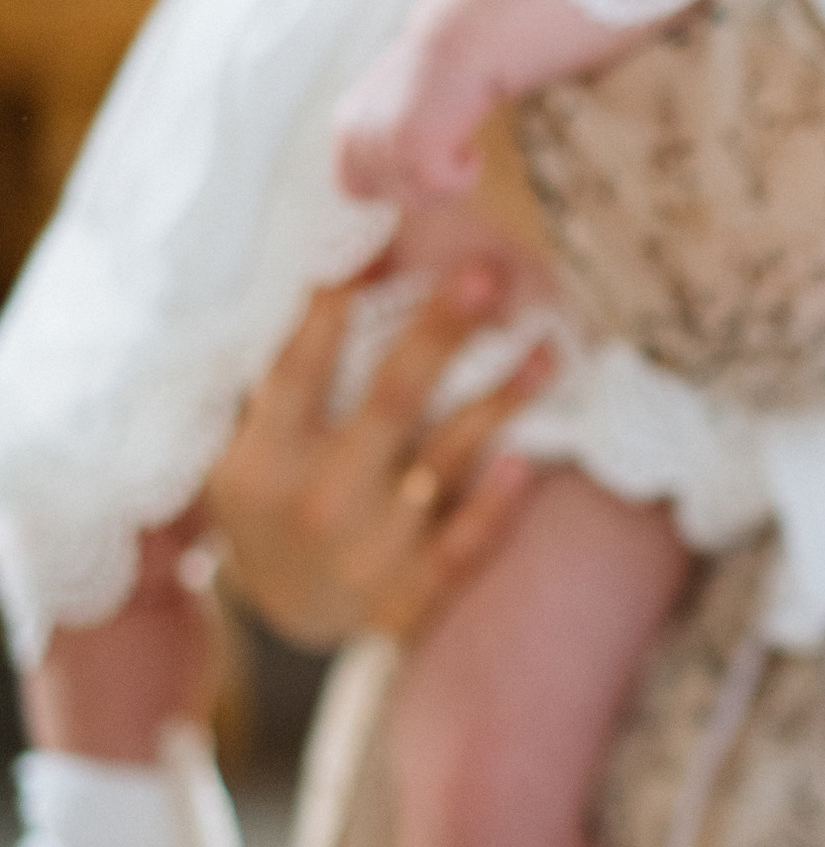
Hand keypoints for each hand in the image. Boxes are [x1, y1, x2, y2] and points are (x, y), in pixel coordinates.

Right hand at [205, 263, 553, 647]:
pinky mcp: (408, 597)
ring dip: (500, 402)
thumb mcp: (255, 441)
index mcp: (264, 456)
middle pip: (389, 400)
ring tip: (546, 350)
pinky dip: (492, 508)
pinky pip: (460, 548)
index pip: (298, 365)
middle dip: (439, 332)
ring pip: (444, 464)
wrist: (287, 611)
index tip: (378, 235)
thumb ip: (289, 373)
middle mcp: (314, 502)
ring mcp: (364, 554)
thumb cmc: (280, 496)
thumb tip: (341, 259)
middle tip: (484, 275)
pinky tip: (525, 464)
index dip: (335, 300)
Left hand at [334, 6, 491, 209]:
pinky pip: (440, 189)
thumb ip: (383, 137)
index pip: (351, 186)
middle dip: (418, 187)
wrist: (465, 39)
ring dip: (445, 183)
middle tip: (447, 159)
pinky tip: (471, 148)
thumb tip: (396, 181)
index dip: (390, 184)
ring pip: (415, 198)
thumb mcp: (395, 103)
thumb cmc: (441, 70)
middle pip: (383, 196)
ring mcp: (382, 142)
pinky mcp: (413, 147)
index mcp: (348, 123)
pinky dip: (463, 177)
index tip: (424, 163)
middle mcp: (356, 134)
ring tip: (464, 148)